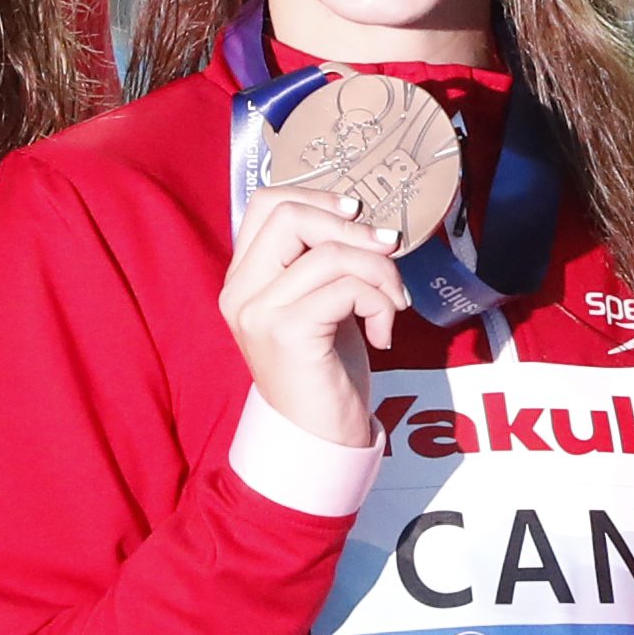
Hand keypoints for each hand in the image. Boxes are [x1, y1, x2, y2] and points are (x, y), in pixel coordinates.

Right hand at [222, 185, 409, 450]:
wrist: (319, 437)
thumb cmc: (326, 368)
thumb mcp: (322, 302)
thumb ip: (326, 260)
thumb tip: (370, 222)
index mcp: (243, 277)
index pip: (267, 203)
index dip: (319, 198)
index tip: (358, 216)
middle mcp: (240, 291)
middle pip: (291, 214)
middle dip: (352, 228)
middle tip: (387, 253)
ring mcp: (258, 311)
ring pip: (329, 252)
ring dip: (379, 272)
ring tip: (393, 304)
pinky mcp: (287, 332)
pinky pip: (347, 288)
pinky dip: (380, 303)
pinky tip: (383, 333)